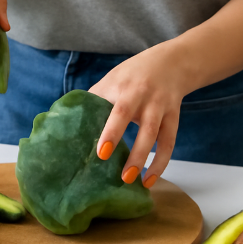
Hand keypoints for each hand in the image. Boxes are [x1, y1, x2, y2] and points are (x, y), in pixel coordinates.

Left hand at [88, 44, 190, 187]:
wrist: (171, 63)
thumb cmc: (133, 74)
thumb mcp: (112, 79)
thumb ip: (96, 98)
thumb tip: (69, 122)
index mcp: (124, 88)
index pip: (117, 111)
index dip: (110, 132)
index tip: (101, 152)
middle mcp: (144, 97)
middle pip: (139, 124)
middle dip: (129, 148)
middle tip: (118, 172)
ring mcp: (160, 108)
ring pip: (155, 136)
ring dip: (144, 159)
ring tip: (131, 180)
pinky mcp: (173, 117)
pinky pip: (169, 143)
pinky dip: (161, 162)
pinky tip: (150, 179)